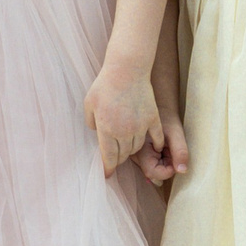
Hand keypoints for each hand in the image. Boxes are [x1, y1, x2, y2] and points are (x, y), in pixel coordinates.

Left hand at [83, 63, 162, 177]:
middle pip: (123, 155)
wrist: (127, 70)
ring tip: (128, 147)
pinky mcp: (153, 119)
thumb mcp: (89, 104)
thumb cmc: (104, 86)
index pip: (108, 157)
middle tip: (115, 160)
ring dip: (132, 150)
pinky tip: (154, 146)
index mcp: (107, 130)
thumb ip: (91, 123)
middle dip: (118, 159)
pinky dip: (155, 144)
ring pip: (137, 147)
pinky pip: (156, 138)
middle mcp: (124, 132)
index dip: (108, 168)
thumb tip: (97, 133)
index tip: (108, 175)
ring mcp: (140, 126)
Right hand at [136, 110, 188, 184]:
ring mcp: (135, 157)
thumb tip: (182, 171)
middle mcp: (134, 156)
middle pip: (152, 174)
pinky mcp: (139, 156)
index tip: (175, 158)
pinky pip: (151, 166)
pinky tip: (161, 149)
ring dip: (163, 164)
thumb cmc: (167, 119)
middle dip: (166, 166)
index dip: (167, 171)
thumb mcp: (176, 133)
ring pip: (152, 171)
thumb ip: (180, 152)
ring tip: (165, 148)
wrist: (158, 108)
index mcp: (140, 149)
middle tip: (170, 150)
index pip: (152, 172)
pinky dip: (160, 161)